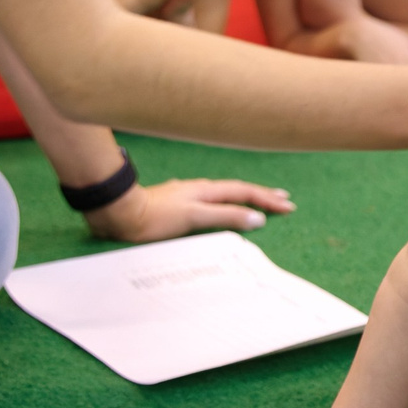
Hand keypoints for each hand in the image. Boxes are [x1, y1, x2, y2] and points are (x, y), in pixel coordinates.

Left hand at [83, 177, 294, 241]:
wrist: (119, 214)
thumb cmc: (155, 217)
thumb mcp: (194, 217)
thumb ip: (225, 215)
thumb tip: (257, 217)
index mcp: (206, 191)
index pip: (245, 192)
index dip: (267, 199)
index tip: (288, 206)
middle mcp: (199, 190)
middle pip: (237, 190)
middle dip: (262, 195)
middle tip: (283, 199)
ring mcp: (187, 196)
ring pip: (224, 194)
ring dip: (245, 198)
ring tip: (260, 202)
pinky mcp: (176, 205)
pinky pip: (211, 201)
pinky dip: (226, 204)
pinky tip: (221, 207)